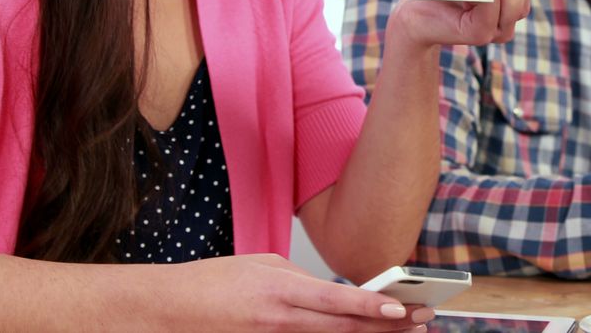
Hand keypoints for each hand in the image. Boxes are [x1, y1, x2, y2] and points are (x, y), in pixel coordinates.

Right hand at [161, 254, 432, 331]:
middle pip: (344, 328)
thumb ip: (301, 279)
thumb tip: (331, 292)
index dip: (371, 306)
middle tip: (421, 321)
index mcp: (280, 290)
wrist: (169, 309)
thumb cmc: (212, 282)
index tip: (401, 309)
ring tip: (405, 331)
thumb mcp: (261, 265)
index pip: (336, 301)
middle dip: (387, 326)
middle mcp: (281, 320)